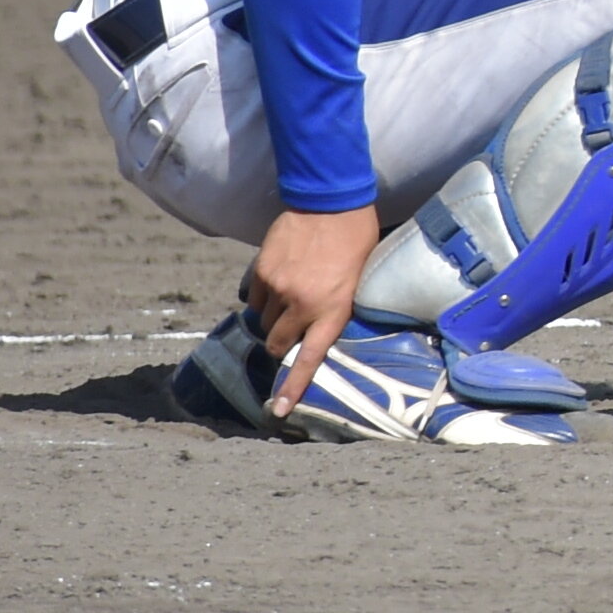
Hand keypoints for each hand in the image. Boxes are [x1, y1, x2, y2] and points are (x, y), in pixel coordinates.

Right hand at [245, 205, 375, 417]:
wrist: (331, 202)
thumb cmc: (356, 240)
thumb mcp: (358, 280)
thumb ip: (336, 308)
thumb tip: (319, 330)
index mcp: (333, 309)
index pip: (310, 357)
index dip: (292, 386)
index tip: (278, 410)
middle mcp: (303, 304)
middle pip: (278, 344)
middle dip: (281, 344)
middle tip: (290, 331)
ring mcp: (279, 289)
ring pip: (264, 321)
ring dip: (273, 317)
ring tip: (291, 293)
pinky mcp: (262, 272)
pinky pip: (254, 298)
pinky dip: (263, 296)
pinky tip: (279, 279)